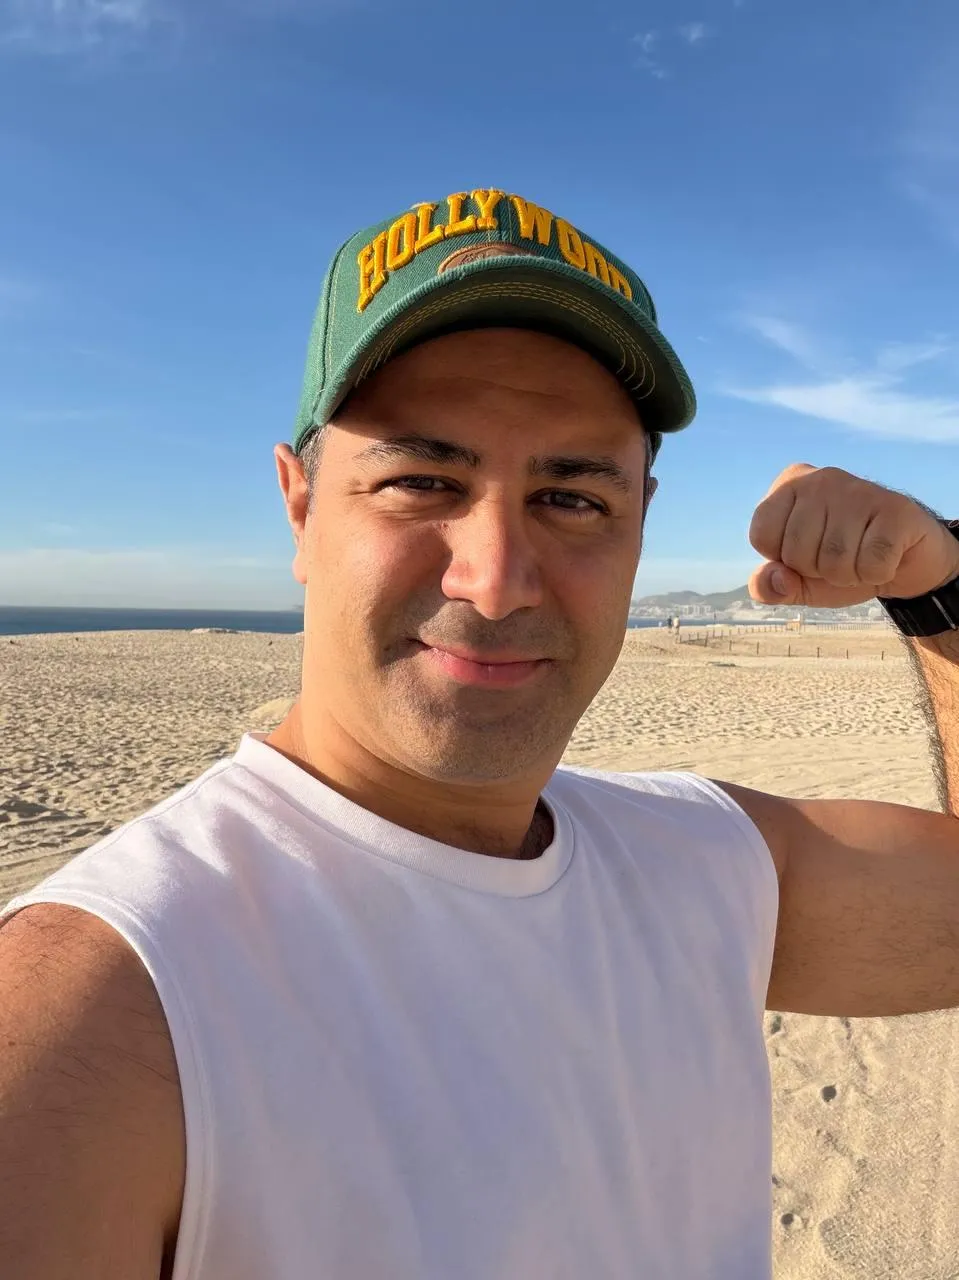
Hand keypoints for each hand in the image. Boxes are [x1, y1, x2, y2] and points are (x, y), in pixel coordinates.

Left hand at [748, 463, 958, 607]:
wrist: (904, 561)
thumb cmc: (842, 563)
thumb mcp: (798, 580)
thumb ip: (770, 586)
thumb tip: (773, 579)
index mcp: (789, 485)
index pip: (761, 536)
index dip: (785, 560)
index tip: (809, 550)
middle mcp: (821, 478)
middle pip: (796, 552)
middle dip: (818, 571)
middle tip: (841, 556)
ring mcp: (859, 490)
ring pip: (834, 560)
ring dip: (849, 575)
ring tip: (862, 556)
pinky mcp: (896, 508)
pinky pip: (872, 564)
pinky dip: (877, 574)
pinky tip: (886, 556)